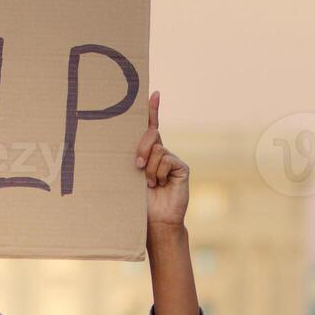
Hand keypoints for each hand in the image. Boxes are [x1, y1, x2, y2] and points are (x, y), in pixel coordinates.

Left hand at [135, 90, 188, 226]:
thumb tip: (138, 146)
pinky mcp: (182, 167)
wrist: (155, 221)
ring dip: (149, 169)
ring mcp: (173, 160)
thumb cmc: (138, 202)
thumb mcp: (132, 176)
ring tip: (150, 185)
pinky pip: (167, 159)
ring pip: (158, 149)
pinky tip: (161, 185)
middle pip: (151, 135)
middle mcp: (162, 153)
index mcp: (148, 154)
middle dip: (142, 148)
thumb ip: (136, 157)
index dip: (153, 110)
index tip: (154, 93)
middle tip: (137, 167)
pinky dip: (160, 173)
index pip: (151, 127)